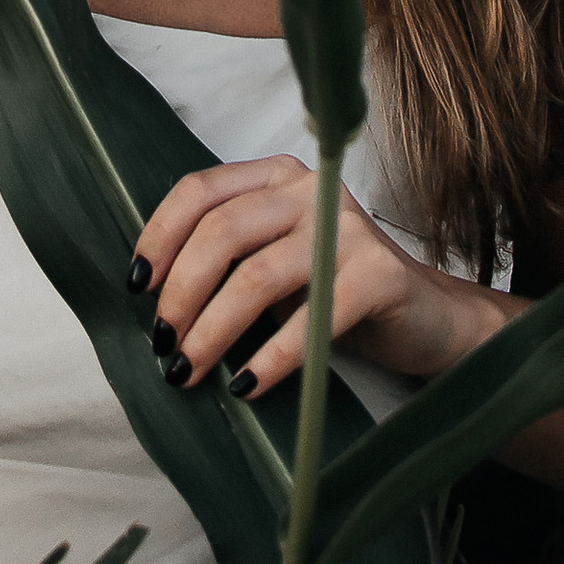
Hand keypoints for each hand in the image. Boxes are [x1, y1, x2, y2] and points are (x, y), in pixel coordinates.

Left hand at [128, 154, 504, 401]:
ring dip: (214, 330)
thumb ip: (231, 262)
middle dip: (182, 293)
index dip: (160, 235)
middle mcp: (309, 190)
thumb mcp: (276, 265)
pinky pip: (311, 319)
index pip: (201, 190)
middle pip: (222, 231)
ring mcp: (346, 228)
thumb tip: (155, 302)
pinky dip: (272, 358)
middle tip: (163, 345)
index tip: (136, 286)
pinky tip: (247, 386)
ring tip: (190, 371)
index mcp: (276, 177)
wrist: (427, 320)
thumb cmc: (336, 294)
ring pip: (257, 275)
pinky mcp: (379, 274)